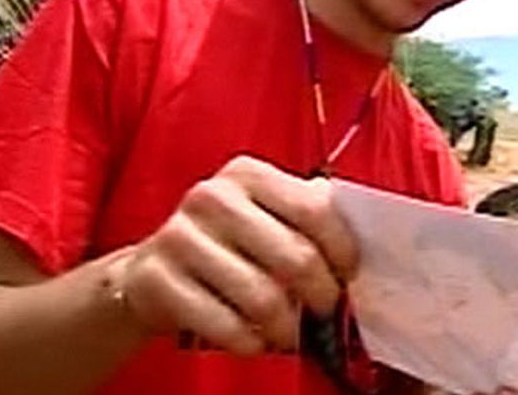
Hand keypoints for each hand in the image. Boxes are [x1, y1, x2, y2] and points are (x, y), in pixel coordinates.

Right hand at [113, 156, 357, 353]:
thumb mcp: (263, 213)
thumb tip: (368, 232)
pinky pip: (224, 325)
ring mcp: (180, 237)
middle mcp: (212, 197)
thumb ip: (308, 212)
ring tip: (291, 333)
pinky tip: (256, 342)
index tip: (349, 274)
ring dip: (288, 328)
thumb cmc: (225, 242)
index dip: (343, 249)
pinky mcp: (157, 280)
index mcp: (247, 173)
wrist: (149, 271)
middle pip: (295, 258)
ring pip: (263, 298)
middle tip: (326, 310)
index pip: (315, 209)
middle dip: (322, 295)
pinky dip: (251, 343)